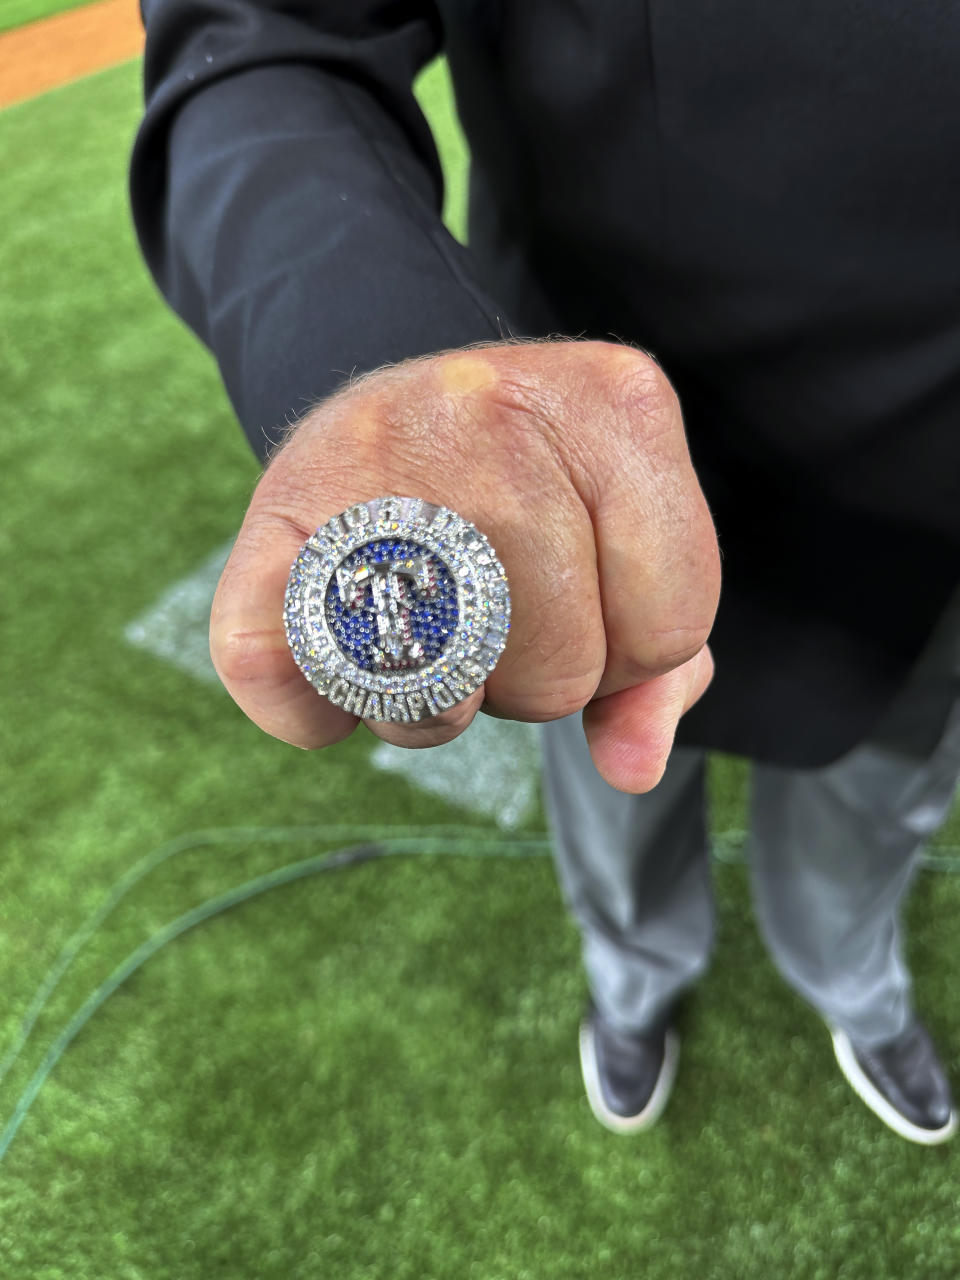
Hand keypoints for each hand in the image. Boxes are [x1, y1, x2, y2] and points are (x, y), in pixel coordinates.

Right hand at [210, 340, 720, 791]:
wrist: (388, 409)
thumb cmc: (522, 494)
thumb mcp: (616, 540)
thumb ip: (656, 663)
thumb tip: (632, 768)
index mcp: (607, 403)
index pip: (669, 627)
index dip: (627, 650)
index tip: (579, 594)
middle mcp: (490, 406)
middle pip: (563, 669)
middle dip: (534, 677)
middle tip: (490, 609)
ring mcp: (369, 455)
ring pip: (446, 698)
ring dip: (439, 707)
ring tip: (423, 628)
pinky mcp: (270, 517)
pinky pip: (303, 694)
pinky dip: (322, 714)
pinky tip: (343, 655)